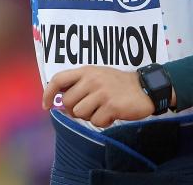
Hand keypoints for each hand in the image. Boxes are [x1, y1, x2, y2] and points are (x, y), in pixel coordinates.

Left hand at [42, 65, 164, 128]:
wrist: (145, 87)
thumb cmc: (118, 84)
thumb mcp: (97, 76)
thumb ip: (79, 84)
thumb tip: (58, 101)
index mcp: (86, 71)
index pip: (58, 79)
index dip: (48, 94)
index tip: (46, 106)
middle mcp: (92, 79)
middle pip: (68, 102)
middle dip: (75, 111)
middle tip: (89, 109)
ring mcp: (102, 92)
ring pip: (80, 113)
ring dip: (90, 116)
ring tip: (102, 110)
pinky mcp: (111, 105)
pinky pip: (96, 122)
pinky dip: (103, 122)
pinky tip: (112, 114)